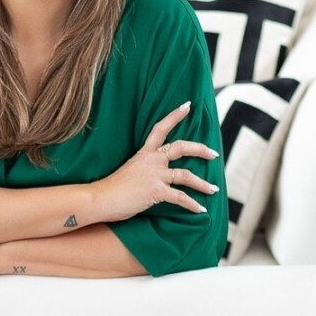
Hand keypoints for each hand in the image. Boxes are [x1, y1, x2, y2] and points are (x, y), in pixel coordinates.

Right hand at [92, 102, 219, 221]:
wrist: (101, 198)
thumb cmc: (112, 188)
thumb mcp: (130, 172)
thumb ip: (144, 170)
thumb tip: (154, 178)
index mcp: (144, 153)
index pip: (160, 129)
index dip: (174, 116)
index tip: (187, 106)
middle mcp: (152, 161)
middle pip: (181, 148)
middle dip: (200, 149)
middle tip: (214, 154)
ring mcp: (155, 175)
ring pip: (186, 176)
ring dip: (202, 184)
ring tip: (213, 189)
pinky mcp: (156, 191)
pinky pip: (180, 197)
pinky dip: (192, 204)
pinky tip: (201, 209)